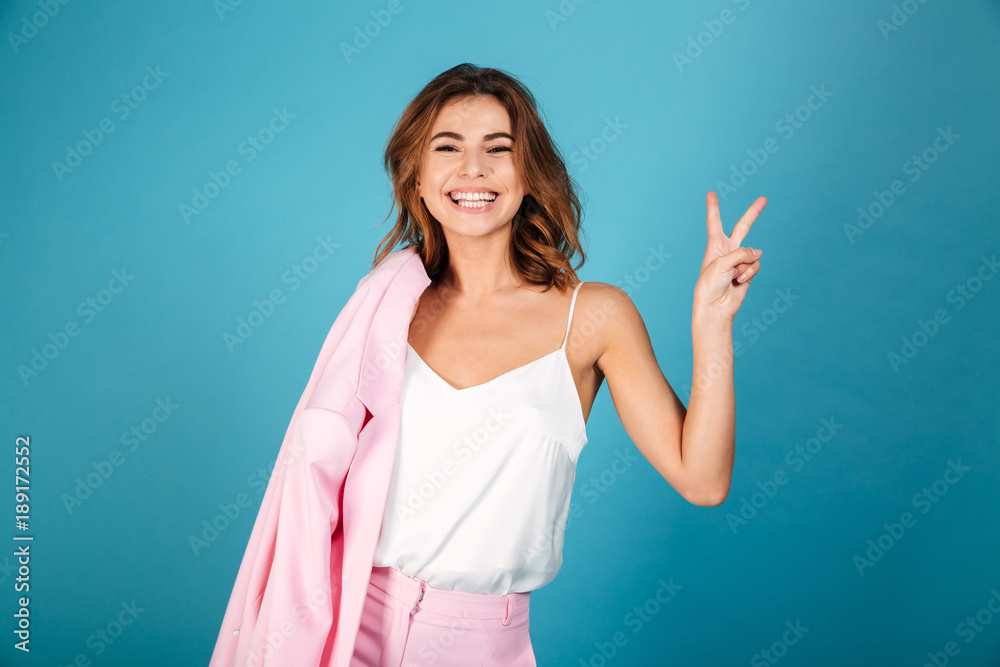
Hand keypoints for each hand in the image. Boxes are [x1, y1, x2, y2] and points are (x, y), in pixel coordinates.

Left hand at [693, 191, 766, 322]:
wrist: (715, 307)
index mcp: (714, 245)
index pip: (714, 222)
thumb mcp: (720, 263)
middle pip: (743, 227)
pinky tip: (738, 282)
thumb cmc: (710, 285)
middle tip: (764, 199)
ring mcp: (739, 261)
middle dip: (754, 213)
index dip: (713, 207)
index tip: (711, 193)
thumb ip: (741, 253)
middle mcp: (728, 250)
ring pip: (752, 254)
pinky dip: (748, 273)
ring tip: (732, 276)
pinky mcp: (748, 272)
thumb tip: (758, 254)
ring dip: (744, 265)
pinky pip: (755, 265)